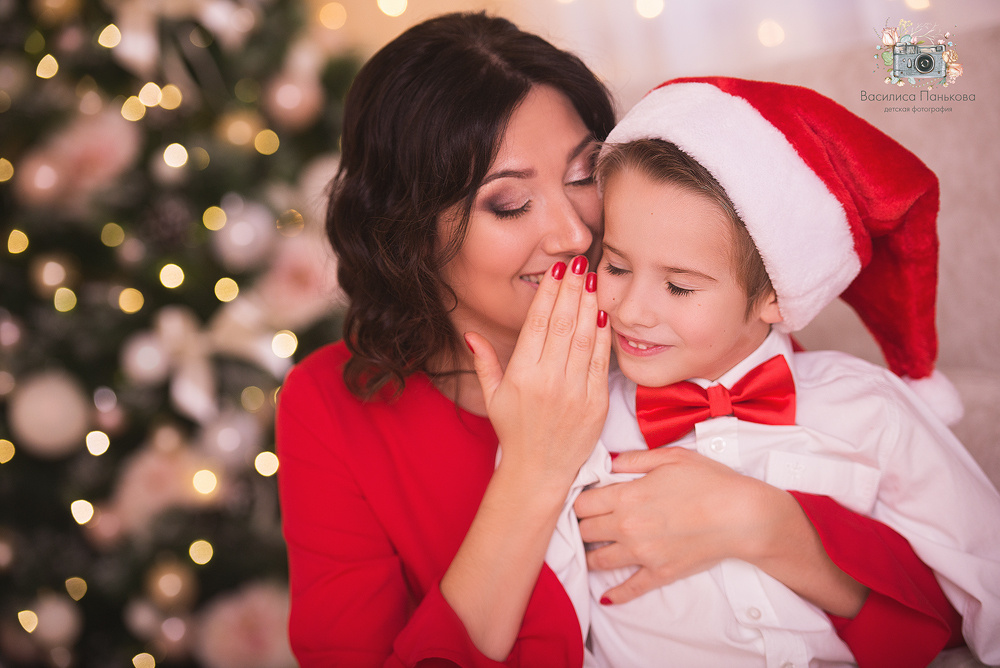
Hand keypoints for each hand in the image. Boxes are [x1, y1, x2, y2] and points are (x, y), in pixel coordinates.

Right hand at [465, 257, 611, 488]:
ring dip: (590, 304)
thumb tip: (471, 334)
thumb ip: (484, 362)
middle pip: (564, 323)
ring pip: (585, 337)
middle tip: (579, 262)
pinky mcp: (596, 403)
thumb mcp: (492, 397)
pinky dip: (603, 335)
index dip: (549, 294)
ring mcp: (575, 391)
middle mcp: (549, 380)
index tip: (557, 271)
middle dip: (572, 289)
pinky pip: (601, 361)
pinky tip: (603, 312)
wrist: (539, 472)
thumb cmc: (515, 431)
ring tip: (593, 278)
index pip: (538, 324)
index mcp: (522, 375)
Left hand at [574, 446, 789, 603]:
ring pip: (599, 561)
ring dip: (592, 555)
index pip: (581, 503)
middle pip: (585, 531)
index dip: (580, 500)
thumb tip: (609, 462)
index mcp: (626, 496)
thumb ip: (633, 459)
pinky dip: (616, 594)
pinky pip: (630, 589)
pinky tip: (607, 596)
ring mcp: (642, 554)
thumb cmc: (710, 482)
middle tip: (588, 523)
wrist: (742, 515)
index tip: (586, 500)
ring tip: (593, 549)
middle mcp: (627, 527)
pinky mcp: (660, 573)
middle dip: (583, 526)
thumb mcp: (670, 457)